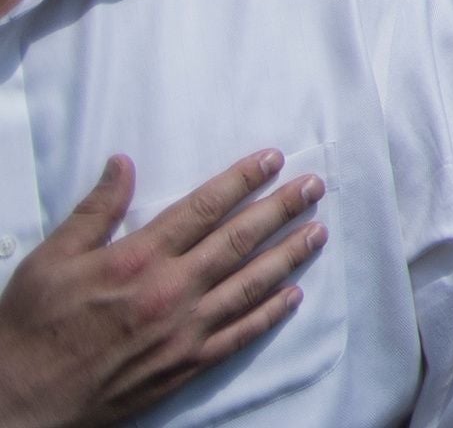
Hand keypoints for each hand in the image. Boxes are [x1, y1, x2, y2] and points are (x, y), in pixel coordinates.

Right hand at [0, 151, 329, 427]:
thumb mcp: (52, 259)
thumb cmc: (31, 327)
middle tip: (315, 186)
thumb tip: (122, 164)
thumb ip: (95, 211)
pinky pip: (239, 334)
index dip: (242, 180)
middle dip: (281, 209)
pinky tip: (293, 295)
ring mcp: (183, 330)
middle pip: (239, 240)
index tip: (273, 159)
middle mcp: (170, 290)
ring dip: (288, 255)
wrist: (22, 398)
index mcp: (138, 259)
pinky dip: (269, 313)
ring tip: (317, 232)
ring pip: (250, 285)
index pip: (204, 208)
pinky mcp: (185, 364)